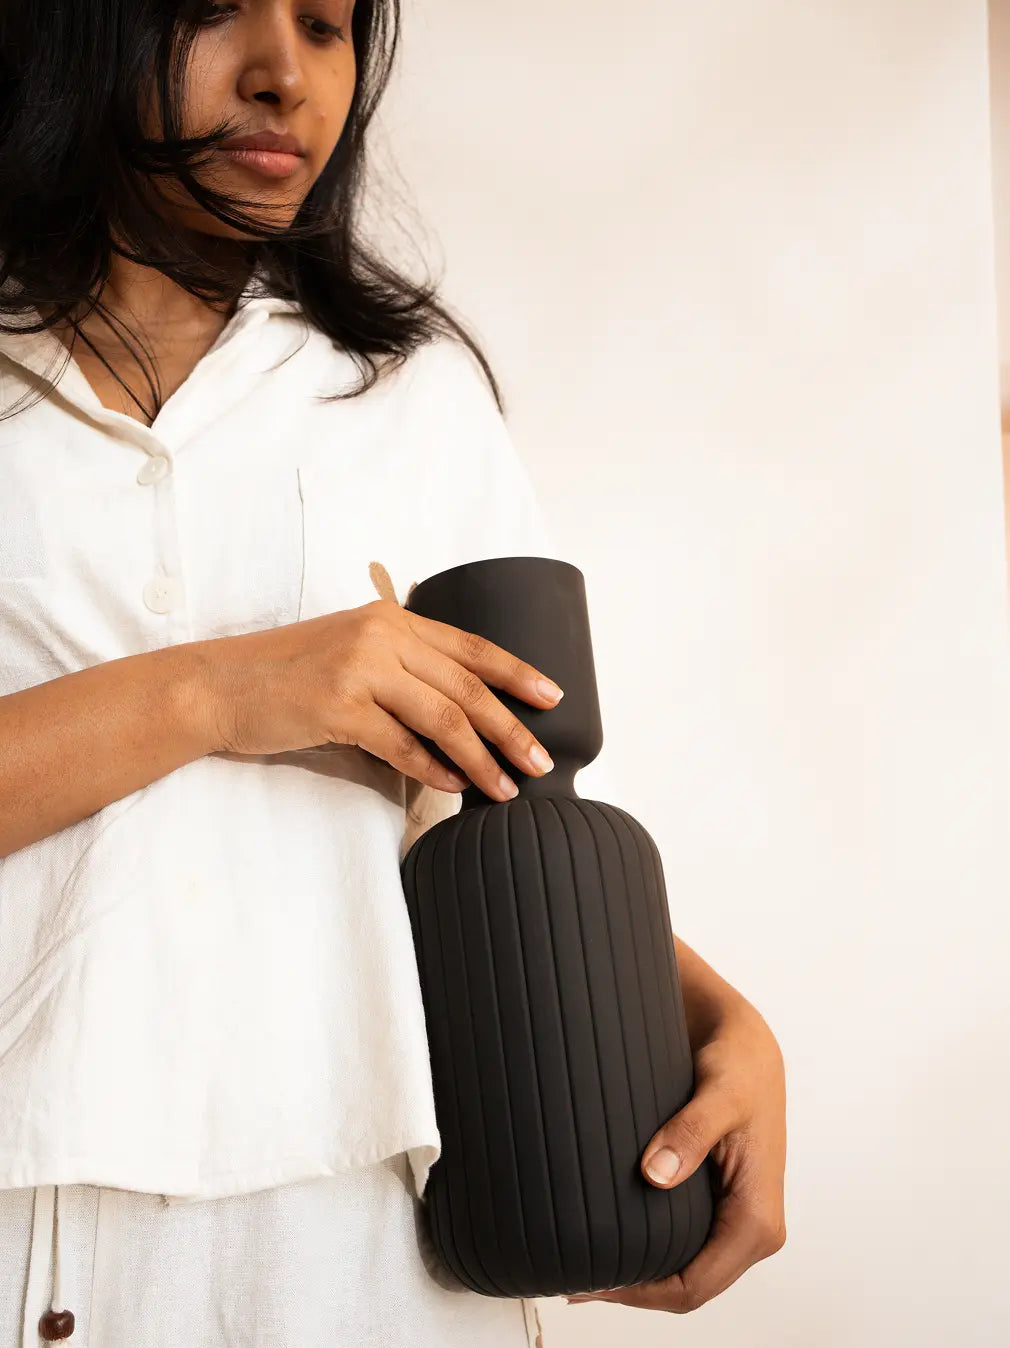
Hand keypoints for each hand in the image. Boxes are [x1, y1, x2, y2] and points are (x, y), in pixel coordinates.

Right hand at [192, 599, 563, 801]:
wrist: (219, 684)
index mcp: (391, 619)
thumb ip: (398, 662)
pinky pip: (402, 744)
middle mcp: (382, 636)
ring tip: (504, 788)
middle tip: (540, 761)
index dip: (517, 672)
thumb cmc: (287, 673)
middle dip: (511, 728)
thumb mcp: (349, 648)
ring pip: (443, 718)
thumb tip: (455, 708)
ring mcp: (360, 669)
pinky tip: (453, 786)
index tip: (552, 697)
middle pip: (466, 687)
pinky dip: (433, 769)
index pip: (471, 645)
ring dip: (481, 758)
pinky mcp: (338, 706)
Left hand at [567, 991, 786, 1313]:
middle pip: (687, 1288)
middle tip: (573, 1281)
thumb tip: (656, 1175)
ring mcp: (733, 1218)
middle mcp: (750, 1228)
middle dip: (632, 1290)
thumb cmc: (741, 1064)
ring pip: (683, 1270)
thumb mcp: (721, 1092)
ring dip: (637, 1276)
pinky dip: (646, 1250)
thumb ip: (691, 1130)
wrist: (745, 1041)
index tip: (591, 1283)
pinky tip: (608, 1238)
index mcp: (758, 1218)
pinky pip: (681, 1243)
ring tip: (582, 1268)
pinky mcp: (716, 1202)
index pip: (695, 1285)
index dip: (641, 1293)